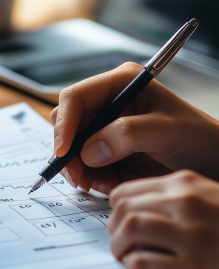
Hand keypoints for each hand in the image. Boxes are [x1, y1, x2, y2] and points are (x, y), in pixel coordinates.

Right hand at [51, 62, 218, 193]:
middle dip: (69, 152)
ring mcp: (107, 129)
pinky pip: (85, 166)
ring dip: (80, 170)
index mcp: (121, 83)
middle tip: (79, 177)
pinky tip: (108, 185)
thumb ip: (127, 135)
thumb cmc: (198, 138)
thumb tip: (89, 150)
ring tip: (100, 184)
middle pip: (68, 124)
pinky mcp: (109, 152)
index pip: (76, 98)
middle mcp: (109, 103)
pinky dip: (91, 179)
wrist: (213, 162)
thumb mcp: (166, 131)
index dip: (65, 124)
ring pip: (73, 149)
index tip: (64, 152)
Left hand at [108, 171, 218, 268]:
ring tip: (126, 257)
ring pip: (128, 230)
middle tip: (120, 243)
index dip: (115, 209)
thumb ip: (177, 198)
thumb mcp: (210, 198)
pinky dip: (134, 268)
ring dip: (119, 247)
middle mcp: (186, 204)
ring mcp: (190, 235)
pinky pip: (143, 264)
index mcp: (187, 184)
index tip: (118, 222)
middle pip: (123, 209)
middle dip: (113, 229)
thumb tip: (134, 210)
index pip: (127, 190)